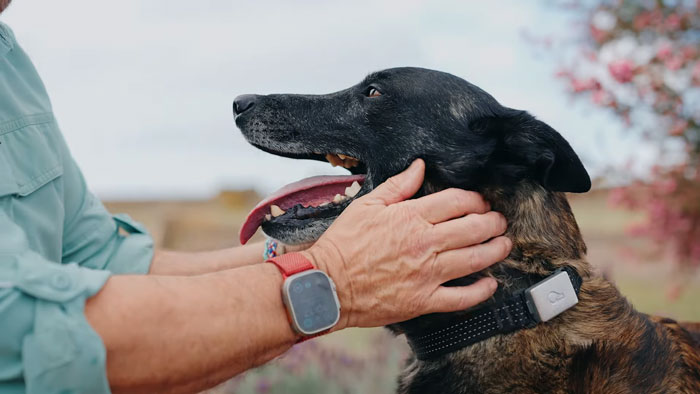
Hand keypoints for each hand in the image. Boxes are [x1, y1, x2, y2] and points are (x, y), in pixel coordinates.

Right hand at [303, 159, 510, 329]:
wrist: (327, 285)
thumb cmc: (344, 244)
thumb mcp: (367, 205)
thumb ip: (397, 186)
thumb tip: (419, 166)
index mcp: (411, 217)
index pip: (458, 201)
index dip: (476, 200)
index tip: (480, 202)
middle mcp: (425, 243)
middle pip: (474, 228)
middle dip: (493, 222)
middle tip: (499, 221)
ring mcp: (428, 273)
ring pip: (476, 259)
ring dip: (496, 250)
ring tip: (504, 245)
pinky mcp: (424, 300)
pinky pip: (462, 298)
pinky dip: (481, 291)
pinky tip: (491, 284)